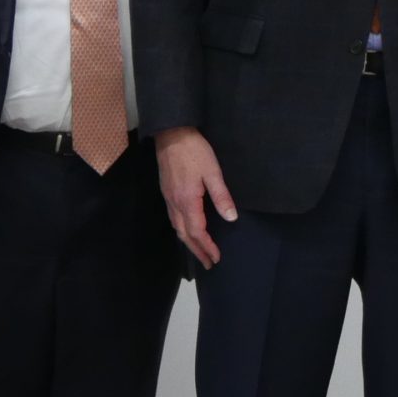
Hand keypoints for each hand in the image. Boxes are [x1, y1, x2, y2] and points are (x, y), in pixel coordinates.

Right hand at [155, 128, 237, 269]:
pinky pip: (173, 218)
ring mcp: (168, 198)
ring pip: (176, 227)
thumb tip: (231, 219)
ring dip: (188, 242)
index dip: (207, 247)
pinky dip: (181, 230)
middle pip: (184, 235)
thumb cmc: (195, 151)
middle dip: (196, 251)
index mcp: (188, 201)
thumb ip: (221, 196)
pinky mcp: (166, 191)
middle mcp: (175, 203)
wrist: (171, 133)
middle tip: (207, 263)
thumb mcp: (213, 172)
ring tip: (198, 251)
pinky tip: (186, 229)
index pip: (197, 232)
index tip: (215, 258)